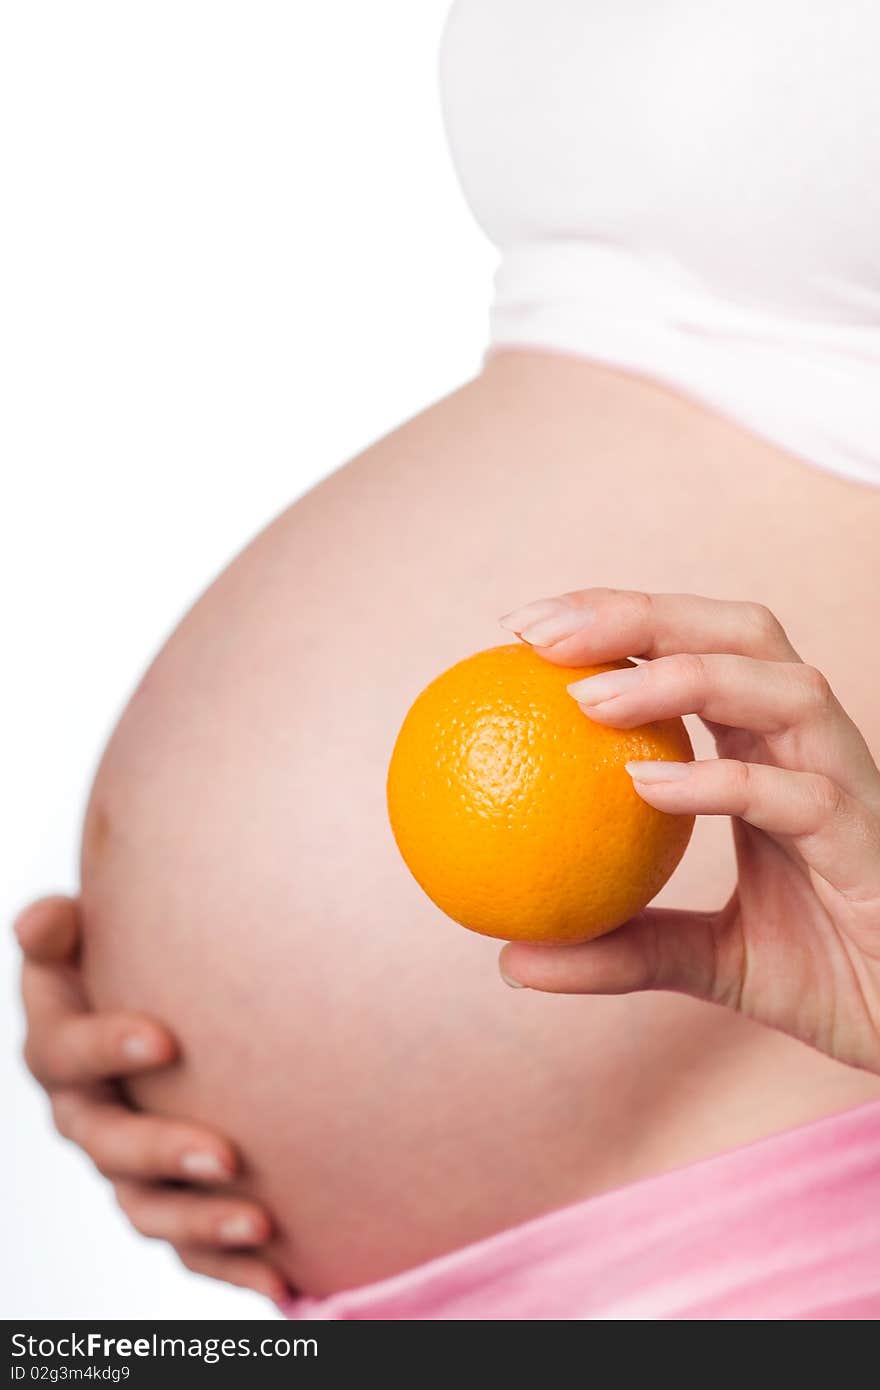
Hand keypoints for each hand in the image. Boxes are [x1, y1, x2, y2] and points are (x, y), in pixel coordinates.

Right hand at [15, 896, 288, 1302]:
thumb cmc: (118, 956)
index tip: (165, 1039)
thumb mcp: (81, 936)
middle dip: (164, 1153)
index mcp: (59, 1050)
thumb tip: (44, 920)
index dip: (107, 1048)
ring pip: (148, 1208)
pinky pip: (189, 1245)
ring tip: (261, 1222)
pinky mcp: (167, 1199)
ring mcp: (124, 1166)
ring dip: (201, 1222)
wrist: (154, 1000)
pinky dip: (230, 1268)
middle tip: (226, 1154)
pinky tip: (283, 1283)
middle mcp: (85, 1115)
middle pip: (109, 1146)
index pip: (65, 1053)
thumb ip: (59, 929)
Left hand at [497, 589, 879, 1072]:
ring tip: (587, 697)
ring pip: (784, 688)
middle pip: (740, 633)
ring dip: (682, 676)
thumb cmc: (826, 974)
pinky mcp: (870, 841)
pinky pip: (801, 793)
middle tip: (537, 632)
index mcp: (769, 748)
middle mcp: (811, 746)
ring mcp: (849, 785)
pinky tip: (643, 787)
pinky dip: (722, 781)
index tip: (519, 630)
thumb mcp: (705, 959)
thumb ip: (622, 946)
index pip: (694, 646)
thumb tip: (513, 959)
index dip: (614, 619)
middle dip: (641, 612)